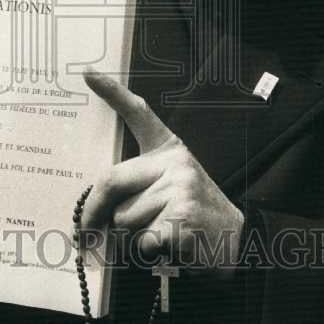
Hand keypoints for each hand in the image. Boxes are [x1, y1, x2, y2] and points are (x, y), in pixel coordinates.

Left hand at [80, 71, 244, 275]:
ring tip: (161, 231)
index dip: (112, 92)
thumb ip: (136, 186)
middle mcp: (175, 163)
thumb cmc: (192, 212)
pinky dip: (147, 251)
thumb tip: (92, 213)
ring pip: (123, 217)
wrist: (237, 240)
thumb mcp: (171, 185)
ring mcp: (180, 189)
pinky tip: (171, 246)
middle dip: (95, 210)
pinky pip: (140, 240)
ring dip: (131, 235)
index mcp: (169, 149)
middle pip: (112, 181)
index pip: (139, 114)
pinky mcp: (182, 218)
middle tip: (86, 229)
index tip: (88, 72)